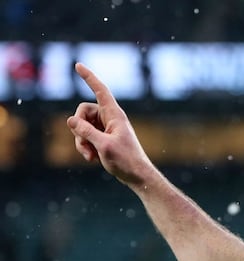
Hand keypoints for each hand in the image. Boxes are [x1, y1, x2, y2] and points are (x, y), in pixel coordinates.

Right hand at [66, 62, 156, 186]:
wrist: (138, 176)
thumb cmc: (126, 161)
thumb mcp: (103, 145)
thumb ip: (86, 131)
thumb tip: (70, 120)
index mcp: (115, 115)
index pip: (100, 91)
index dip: (89, 78)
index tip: (78, 65)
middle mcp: (110, 118)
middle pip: (83, 112)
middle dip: (78, 128)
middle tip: (84, 144)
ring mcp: (106, 128)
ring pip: (82, 126)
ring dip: (81, 141)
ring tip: (90, 156)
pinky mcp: (104, 138)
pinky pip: (86, 136)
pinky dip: (85, 146)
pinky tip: (92, 159)